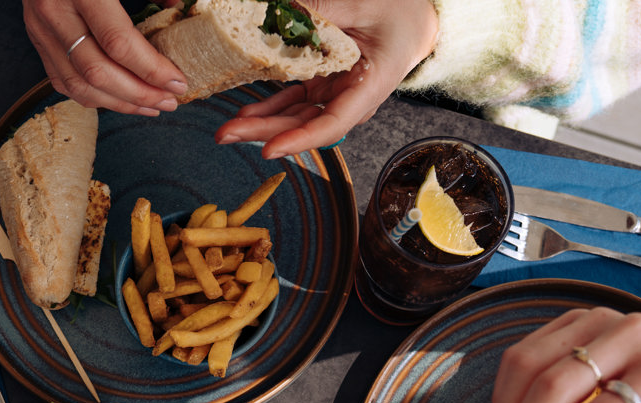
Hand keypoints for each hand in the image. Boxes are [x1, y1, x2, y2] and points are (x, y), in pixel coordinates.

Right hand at [24, 0, 188, 115]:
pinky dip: (93, 97)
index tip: (177, 81)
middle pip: (98, 72)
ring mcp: (40, 28)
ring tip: (150, 106)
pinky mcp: (36, 38)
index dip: (151, 69)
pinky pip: (63, 81)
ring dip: (119, 103)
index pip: (118, 43)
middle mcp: (54, 11)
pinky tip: (119, 98)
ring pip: (79, 85)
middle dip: (139, 94)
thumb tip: (179, 9)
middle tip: (169, 101)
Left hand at [214, 0, 438, 157]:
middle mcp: (350, 99)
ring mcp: (334, 93)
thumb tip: (286, 9)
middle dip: (263, 133)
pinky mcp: (322, 83)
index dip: (299, 140)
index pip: (332, 125)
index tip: (269, 150)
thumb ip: (326, 10)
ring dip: (261, 123)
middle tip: (225, 135)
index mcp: (369, 88)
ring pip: (294, 116)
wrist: (415, 19)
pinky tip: (245, 113)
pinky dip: (269, 107)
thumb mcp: (365, 4)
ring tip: (227, 129)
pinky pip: (293, 100)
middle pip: (304, 125)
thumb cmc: (400, 11)